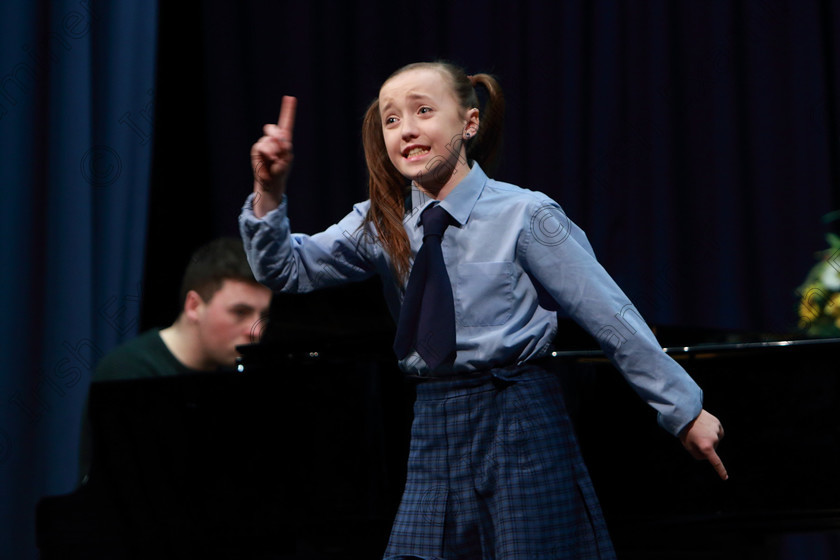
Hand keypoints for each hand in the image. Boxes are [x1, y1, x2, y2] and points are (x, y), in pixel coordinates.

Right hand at [251, 95, 296, 216]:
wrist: (271, 182)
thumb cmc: (281, 171)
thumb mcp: (287, 159)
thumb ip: (285, 146)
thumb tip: (279, 136)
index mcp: (285, 140)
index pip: (286, 122)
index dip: (288, 110)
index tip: (290, 97)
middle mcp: (274, 139)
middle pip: (274, 127)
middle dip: (276, 134)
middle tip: (280, 144)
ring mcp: (264, 143)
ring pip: (268, 140)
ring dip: (273, 151)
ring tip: (274, 161)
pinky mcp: (257, 150)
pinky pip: (261, 147)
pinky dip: (267, 154)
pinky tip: (268, 162)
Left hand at [679, 409, 727, 479]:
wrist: (685, 413)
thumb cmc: (685, 431)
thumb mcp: (688, 446)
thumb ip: (699, 455)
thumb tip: (709, 455)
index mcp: (705, 446)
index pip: (715, 462)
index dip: (720, 470)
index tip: (725, 477)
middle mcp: (714, 439)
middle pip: (712, 449)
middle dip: (706, 446)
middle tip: (695, 437)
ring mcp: (717, 431)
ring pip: (716, 440)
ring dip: (710, 438)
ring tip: (699, 430)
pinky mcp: (718, 424)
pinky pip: (717, 432)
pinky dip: (712, 432)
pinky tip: (705, 427)